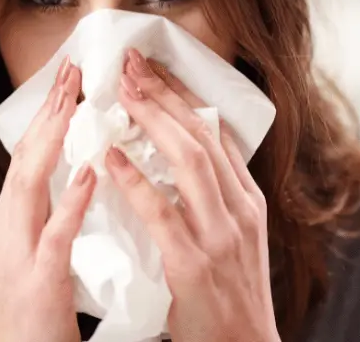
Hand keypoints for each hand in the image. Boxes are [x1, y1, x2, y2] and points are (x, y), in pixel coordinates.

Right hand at [0, 57, 94, 341]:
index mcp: (14, 217)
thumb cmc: (37, 308)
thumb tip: (81, 170)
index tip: (70, 76)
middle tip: (73, 67)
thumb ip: (53, 209)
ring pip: (31, 184)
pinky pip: (55, 235)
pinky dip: (71, 201)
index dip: (50, 112)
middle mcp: (8, 226)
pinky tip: (90, 172)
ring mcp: (18, 252)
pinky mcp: (37, 282)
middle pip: (28, 155)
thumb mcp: (40, 248)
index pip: (33, 153)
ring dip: (53, 139)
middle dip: (50, 110)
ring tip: (74, 100)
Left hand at [104, 49, 279, 341]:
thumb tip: (183, 156)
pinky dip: (136, 181)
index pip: (216, 134)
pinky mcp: (194, 264)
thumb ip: (216, 198)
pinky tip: (112, 157)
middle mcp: (239, 210)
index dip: (184, 97)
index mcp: (247, 201)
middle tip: (132, 64)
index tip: (155, 69)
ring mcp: (221, 235)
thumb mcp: (236, 238)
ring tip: (122, 92)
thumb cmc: (232, 295)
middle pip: (201, 137)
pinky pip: (162, 213)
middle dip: (164, 95)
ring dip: (152, 121)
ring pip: (188, 162)